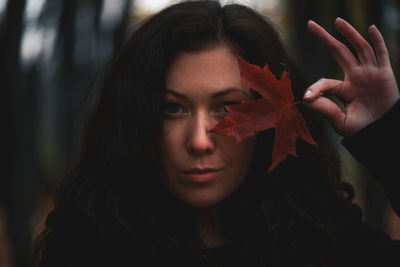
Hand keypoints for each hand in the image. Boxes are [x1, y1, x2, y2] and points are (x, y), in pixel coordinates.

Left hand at [303, 18, 398, 136]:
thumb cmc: (362, 129)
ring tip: (336, 21)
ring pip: (359, 48)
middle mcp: (355, 77)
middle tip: (310, 24)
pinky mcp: (384, 75)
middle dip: (325, 38)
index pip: (325, 83)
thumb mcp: (340, 122)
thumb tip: (306, 99)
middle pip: (339, 52)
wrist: (383, 133)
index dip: (315, 89)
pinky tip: (371, 28)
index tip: (306, 98)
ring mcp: (370, 74)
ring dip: (349, 34)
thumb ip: (325, 110)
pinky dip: (377, 41)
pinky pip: (381, 54)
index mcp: (343, 90)